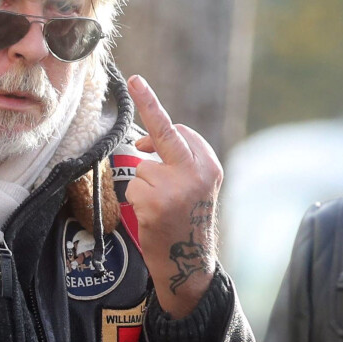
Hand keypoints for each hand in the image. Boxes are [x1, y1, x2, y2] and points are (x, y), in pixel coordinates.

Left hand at [125, 75, 222, 318]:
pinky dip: (136, 200)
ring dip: (143, 185)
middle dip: (148, 102)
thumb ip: (176, 162)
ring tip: (159, 207)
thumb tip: (141, 144)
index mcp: (208, 165)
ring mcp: (176, 187)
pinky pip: (133, 188)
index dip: (157, 118)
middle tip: (134, 79)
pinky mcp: (156, 203)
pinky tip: (151, 216)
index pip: (180, 131)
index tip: (139, 85)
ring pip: (141, 169)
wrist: (189, 262)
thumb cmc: (187, 220)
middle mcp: (196, 172)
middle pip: (165, 132)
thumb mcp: (194, 188)